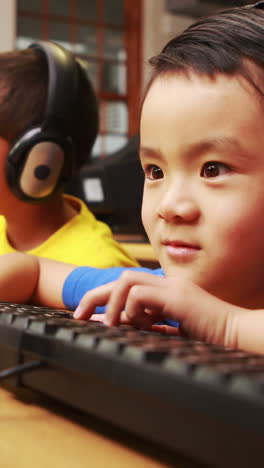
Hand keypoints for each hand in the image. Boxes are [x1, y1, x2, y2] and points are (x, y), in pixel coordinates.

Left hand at [73, 270, 263, 353]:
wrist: (237, 334)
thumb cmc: (210, 336)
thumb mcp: (173, 330)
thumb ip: (152, 325)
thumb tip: (125, 328)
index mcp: (166, 290)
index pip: (128, 285)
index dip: (105, 298)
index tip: (89, 316)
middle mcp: (166, 283)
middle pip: (121, 277)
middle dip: (95, 296)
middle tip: (78, 314)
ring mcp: (172, 286)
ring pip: (126, 280)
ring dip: (114, 304)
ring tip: (113, 324)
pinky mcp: (177, 296)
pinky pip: (139, 294)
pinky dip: (132, 310)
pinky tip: (144, 325)